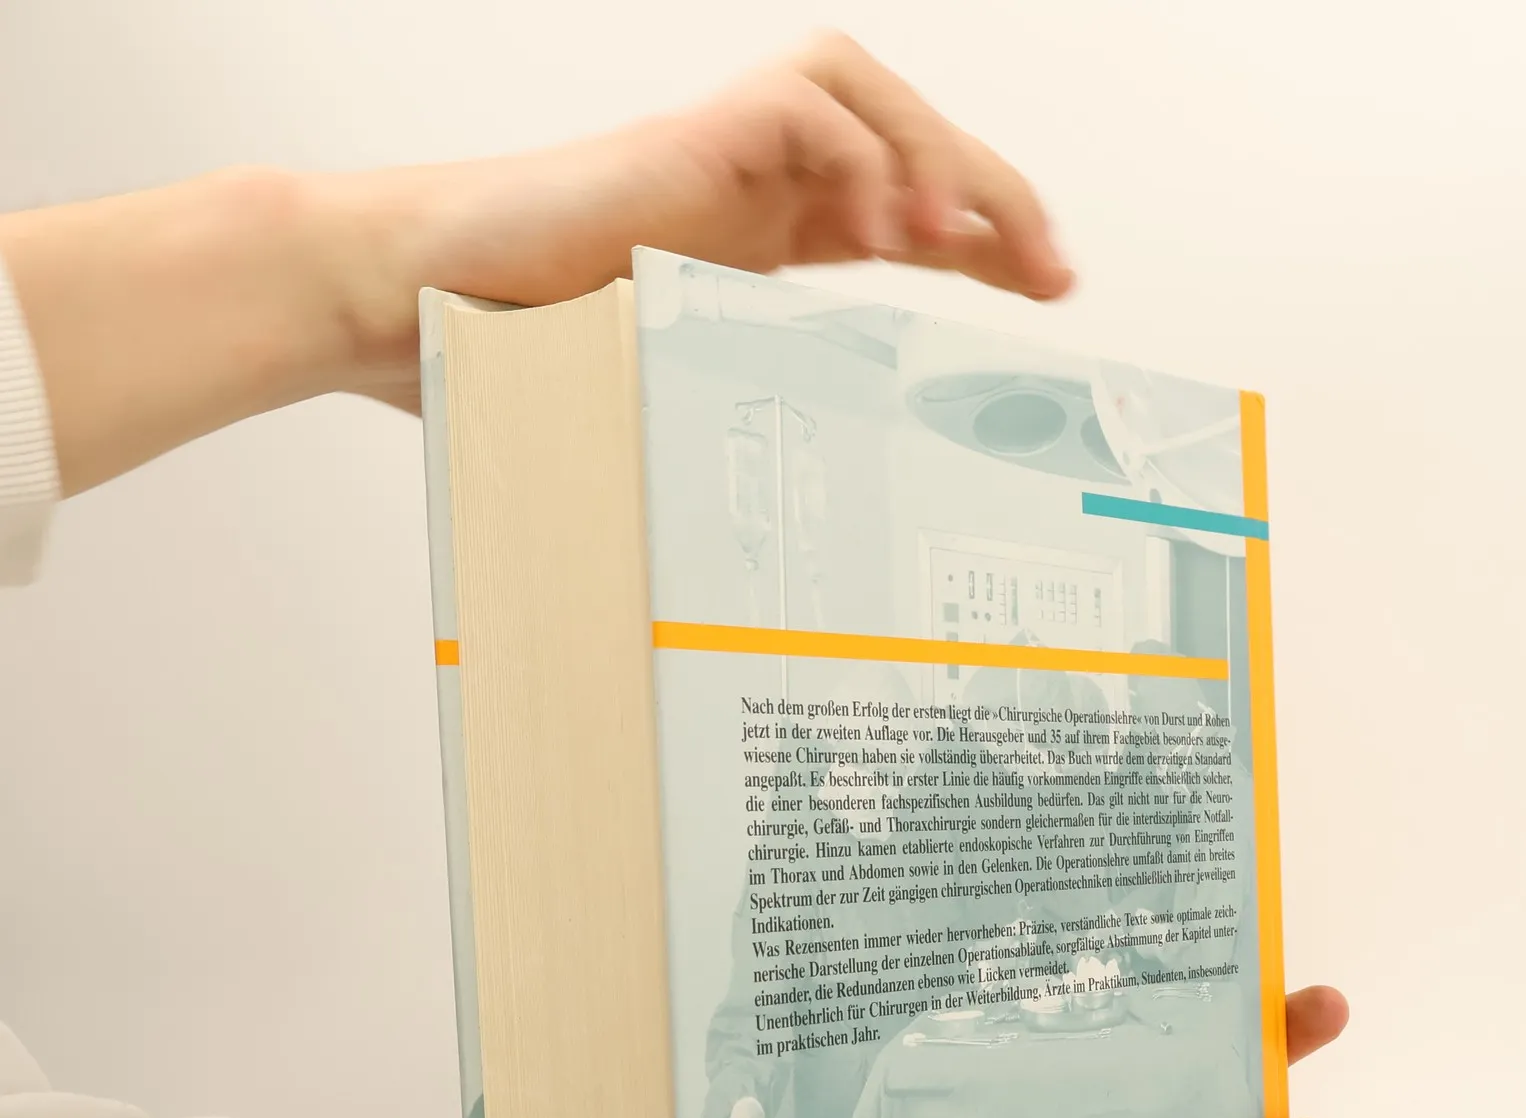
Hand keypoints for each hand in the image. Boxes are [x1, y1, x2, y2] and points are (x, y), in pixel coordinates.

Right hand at [1, 36, 1069, 491]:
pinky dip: (865, 157)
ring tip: (981, 243)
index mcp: (763, 240)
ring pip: (873, 98)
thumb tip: (813, 553)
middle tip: (1055, 276)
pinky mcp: (693, 135)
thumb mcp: (672, 401)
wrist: (411, 303)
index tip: (1049, 294)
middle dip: (997, 198)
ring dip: (944, 161)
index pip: (904, 216)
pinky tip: (892, 228)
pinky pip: (811, 110)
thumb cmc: (518, 361)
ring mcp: (726, 153)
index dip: (985, 239)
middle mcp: (756, 186)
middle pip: (912, 149)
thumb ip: (739, 421)